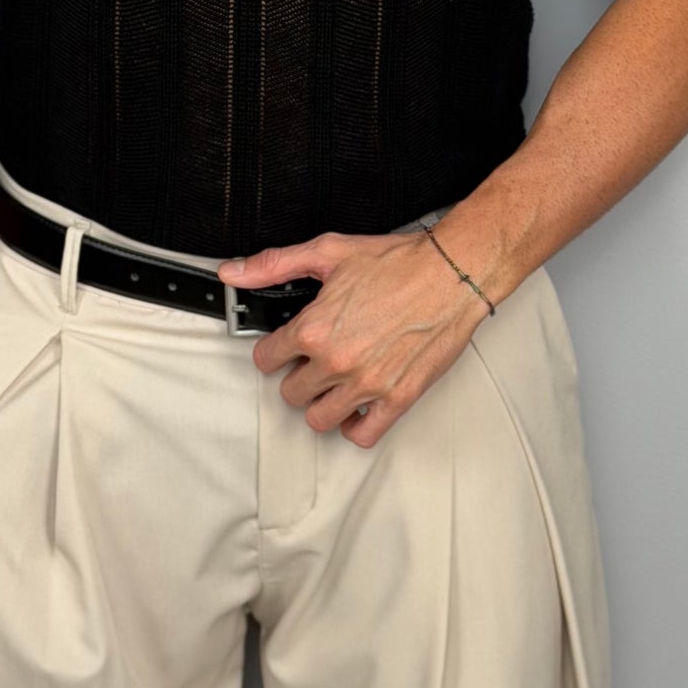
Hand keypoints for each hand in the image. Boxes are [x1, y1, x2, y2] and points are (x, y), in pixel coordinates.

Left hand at [216, 229, 493, 447]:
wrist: (452, 274)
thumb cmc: (399, 263)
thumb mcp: (329, 252)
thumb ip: (276, 264)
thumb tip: (234, 272)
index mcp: (315, 329)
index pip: (266, 359)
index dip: (273, 350)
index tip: (284, 347)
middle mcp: (337, 362)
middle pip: (290, 393)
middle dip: (297, 376)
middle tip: (313, 361)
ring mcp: (367, 385)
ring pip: (319, 419)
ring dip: (321, 403)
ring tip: (333, 384)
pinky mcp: (397, 398)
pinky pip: (363, 435)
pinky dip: (355, 426)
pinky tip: (358, 406)